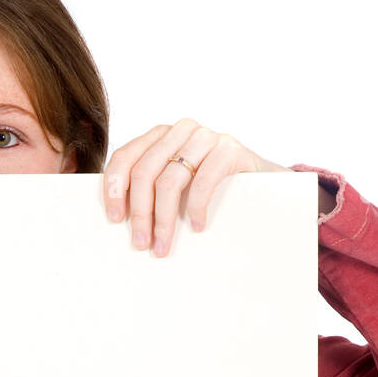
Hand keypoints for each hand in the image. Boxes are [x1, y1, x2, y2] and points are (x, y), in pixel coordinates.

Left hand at [103, 118, 288, 256]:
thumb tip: (117, 218)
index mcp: (160, 136)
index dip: (113, 189)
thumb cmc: (213, 188)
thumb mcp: (177, 184)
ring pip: (170, 180)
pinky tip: (196, 227)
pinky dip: (196, 208)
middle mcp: (181, 130)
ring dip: (164, 219)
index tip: (115, 219)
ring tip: (164, 245)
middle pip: (145, 172)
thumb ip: (151, 188)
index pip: (125, 157)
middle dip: (140, 213)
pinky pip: (203, 181)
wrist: (264, 183)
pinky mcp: (230, 148)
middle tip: (141, 244)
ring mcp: (206, 137)